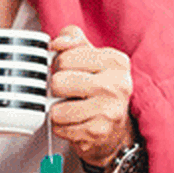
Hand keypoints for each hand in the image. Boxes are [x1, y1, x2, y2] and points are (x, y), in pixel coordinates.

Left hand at [48, 25, 134, 166]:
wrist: (114, 127)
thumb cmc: (98, 88)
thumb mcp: (90, 56)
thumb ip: (72, 40)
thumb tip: (58, 43)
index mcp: (115, 61)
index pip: (64, 58)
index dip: (59, 65)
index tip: (70, 71)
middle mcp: (117, 85)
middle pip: (58, 82)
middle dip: (57, 88)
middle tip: (69, 91)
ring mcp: (109, 110)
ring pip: (56, 109)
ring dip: (57, 110)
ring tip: (72, 107)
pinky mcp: (98, 132)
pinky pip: (59, 128)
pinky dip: (61, 127)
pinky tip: (75, 122)